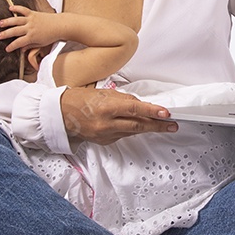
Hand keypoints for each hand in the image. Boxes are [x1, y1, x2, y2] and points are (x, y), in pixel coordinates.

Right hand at [0, 6, 63, 53]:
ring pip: (17, 20)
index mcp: (32, 37)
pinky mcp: (33, 13)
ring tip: (0, 23)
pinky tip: (10, 8)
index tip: (6, 49)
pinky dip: (17, 8)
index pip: (19, 43)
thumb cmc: (51, 36)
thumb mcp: (40, 44)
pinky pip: (23, 10)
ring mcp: (31, 20)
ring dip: (7, 21)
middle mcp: (30, 28)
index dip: (12, 46)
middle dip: (5, 34)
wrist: (60, 26)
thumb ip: (30, 46)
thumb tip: (21, 49)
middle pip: (15, 31)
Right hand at [60, 87, 176, 144]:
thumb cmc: (81, 99)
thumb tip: (142, 105)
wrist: (62, 114)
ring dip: (148, 128)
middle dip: (157, 125)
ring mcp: (105, 134)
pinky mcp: (104, 142)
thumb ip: (124, 99)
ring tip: (162, 126)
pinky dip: (131, 130)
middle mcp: (106, 123)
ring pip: (132, 131)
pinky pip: (123, 135)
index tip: (165, 113)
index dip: (152, 111)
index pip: (134, 109)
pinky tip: (138, 126)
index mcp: (106, 107)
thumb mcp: (104, 93)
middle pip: (137, 125)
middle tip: (172, 125)